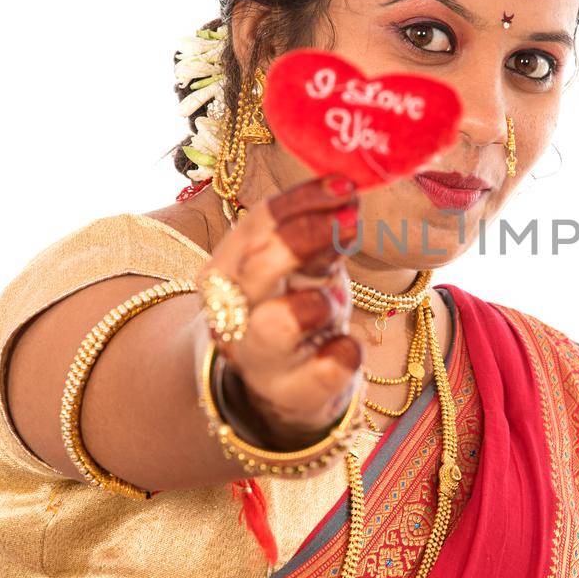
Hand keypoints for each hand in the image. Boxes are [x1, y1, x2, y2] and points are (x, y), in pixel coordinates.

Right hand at [194, 173, 362, 447]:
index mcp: (226, 273)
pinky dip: (346, 351)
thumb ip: (314, 233)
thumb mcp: (300, 266)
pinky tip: (348, 345)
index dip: (301, 201)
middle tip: (352, 220)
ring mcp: (261, 357)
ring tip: (338, 298)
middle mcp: (232, 313)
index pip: (256, 223)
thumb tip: (346, 193)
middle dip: (308, 236)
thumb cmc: (295, 308)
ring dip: (321, 301)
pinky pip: (327, 366)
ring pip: (278, 323)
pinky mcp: (294, 392)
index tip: (345, 186)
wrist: (288, 387)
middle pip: (258, 265)